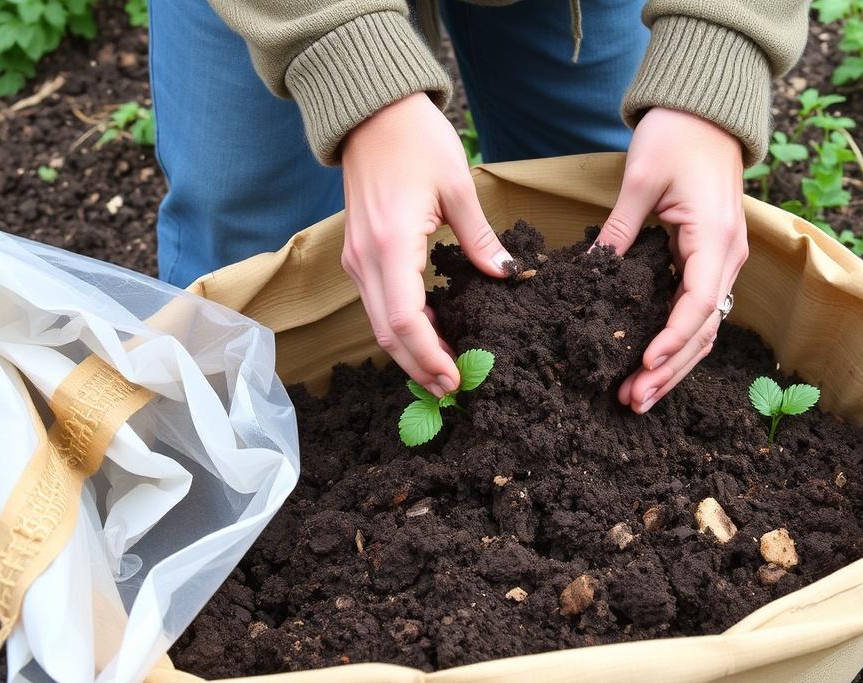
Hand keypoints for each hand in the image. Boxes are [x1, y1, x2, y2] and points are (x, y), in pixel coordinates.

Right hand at [341, 93, 513, 397]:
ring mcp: (356, 260)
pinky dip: (402, 330)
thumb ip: (480, 239)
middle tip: (456, 389)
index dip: (429, 356)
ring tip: (447, 371)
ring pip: (379, 324)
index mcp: (391, 245)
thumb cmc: (415, 140)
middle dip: (420, 367)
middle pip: (388, 334)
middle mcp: (365, 260)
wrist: (370, 113)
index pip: (404, 320)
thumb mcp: (457, 187)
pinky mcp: (358, 256)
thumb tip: (506, 274)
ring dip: (410, 353)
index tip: (456, 379)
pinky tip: (430, 338)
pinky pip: (378, 306)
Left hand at [595, 107, 746, 413]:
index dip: (671, 340)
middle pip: (702, 329)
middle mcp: (728, 256)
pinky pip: (698, 311)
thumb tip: (591, 271)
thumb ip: (619, 229)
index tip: (643, 364)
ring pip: (703, 328)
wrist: (707, 110)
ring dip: (674, 365)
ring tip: (639, 396)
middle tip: (631, 400)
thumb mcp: (641, 178)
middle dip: (669, 369)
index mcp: (715, 238)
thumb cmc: (676, 134)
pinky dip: (677, 342)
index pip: (696, 304)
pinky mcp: (710, 260)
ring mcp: (723, 260)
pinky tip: (653, 365)